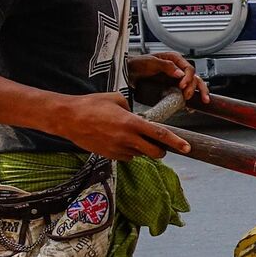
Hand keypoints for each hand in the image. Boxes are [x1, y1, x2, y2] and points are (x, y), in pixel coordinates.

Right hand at [57, 92, 189, 159]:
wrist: (68, 118)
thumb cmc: (91, 104)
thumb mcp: (116, 99)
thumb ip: (132, 109)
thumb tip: (139, 118)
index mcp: (131, 122)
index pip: (160, 135)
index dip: (176, 142)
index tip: (188, 148)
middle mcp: (126, 138)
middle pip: (155, 152)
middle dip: (162, 151)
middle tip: (162, 146)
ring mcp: (117, 149)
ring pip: (140, 155)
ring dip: (143, 150)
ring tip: (130, 137)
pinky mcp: (109, 155)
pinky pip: (127, 157)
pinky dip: (129, 152)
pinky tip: (118, 141)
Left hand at [132, 51, 209, 102]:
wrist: (128, 73)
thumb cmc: (137, 64)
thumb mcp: (151, 62)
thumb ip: (166, 66)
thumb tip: (179, 73)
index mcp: (174, 59)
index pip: (189, 68)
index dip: (187, 78)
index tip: (181, 86)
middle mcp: (178, 68)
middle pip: (195, 77)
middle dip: (196, 87)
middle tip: (187, 96)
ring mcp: (176, 78)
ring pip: (194, 84)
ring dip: (199, 92)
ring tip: (202, 100)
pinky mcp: (173, 87)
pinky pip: (186, 92)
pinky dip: (192, 98)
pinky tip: (193, 104)